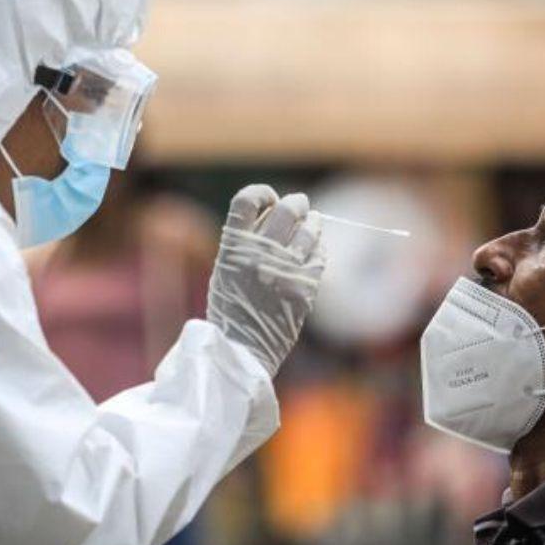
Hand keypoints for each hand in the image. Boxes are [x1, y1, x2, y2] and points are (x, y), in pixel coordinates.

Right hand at [207, 184, 324, 375]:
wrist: (240, 351)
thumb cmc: (230, 310)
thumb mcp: (225, 270)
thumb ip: (245, 243)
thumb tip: (274, 216)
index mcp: (233, 247)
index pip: (248, 199)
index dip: (262, 193)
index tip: (268, 199)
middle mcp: (260, 253)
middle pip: (288, 209)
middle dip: (296, 203)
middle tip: (299, 206)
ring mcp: (285, 270)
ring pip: (310, 229)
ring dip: (313, 222)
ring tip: (313, 223)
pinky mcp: (305, 288)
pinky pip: (320, 256)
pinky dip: (318, 249)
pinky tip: (314, 251)